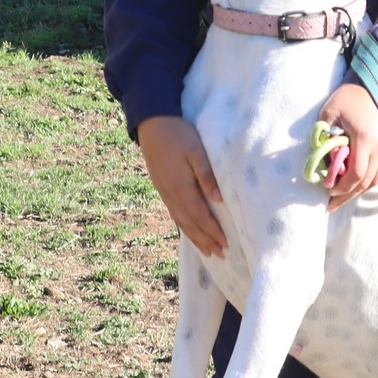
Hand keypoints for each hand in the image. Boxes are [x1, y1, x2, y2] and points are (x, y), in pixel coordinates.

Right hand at [136, 116, 225, 256]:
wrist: (151, 123)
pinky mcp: (162, 187)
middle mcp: (171, 194)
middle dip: (206, 240)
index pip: (201, 215)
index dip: (213, 231)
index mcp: (181, 187)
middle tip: (220, 255)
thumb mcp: (196, 151)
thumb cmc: (178, 134)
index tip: (226, 244)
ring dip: (195, 237)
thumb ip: (207, 176)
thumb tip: (219, 201)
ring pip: (181, 221)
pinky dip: (184, 226)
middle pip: (190, 224)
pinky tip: (190, 231)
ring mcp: (164, 192)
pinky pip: (174, 213)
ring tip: (207, 251)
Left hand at [320, 83, 377, 211]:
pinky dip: (369, 181)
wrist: (372, 86)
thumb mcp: (329, 112)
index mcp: (365, 139)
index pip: (356, 174)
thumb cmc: (348, 97)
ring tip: (341, 197)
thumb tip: (321, 161)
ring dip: (358, 190)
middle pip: (366, 181)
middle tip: (331, 204)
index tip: (327, 190)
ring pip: (375, 179)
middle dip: (347, 195)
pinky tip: (356, 186)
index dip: (341, 187)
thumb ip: (323, 137)